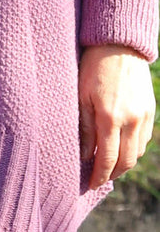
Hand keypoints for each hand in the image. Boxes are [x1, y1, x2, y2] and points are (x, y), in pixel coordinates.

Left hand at [78, 43, 155, 190]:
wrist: (119, 46)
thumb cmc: (92, 69)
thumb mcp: (81, 98)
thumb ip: (83, 129)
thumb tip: (84, 156)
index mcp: (110, 118)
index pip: (106, 159)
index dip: (99, 176)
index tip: (90, 185)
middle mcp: (131, 120)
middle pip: (125, 161)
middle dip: (111, 175)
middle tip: (98, 180)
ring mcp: (144, 116)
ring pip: (136, 153)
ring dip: (123, 164)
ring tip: (108, 167)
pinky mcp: (151, 110)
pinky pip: (144, 140)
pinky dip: (133, 149)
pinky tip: (120, 149)